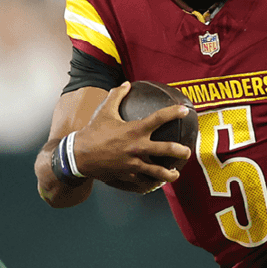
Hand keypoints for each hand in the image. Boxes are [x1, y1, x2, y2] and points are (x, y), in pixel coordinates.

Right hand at [72, 83, 192, 193]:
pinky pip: (143, 181)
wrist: (79, 156)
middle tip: (187, 152)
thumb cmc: (93, 132)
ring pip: (158, 172)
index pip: (159, 119)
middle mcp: (137, 147)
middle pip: (166, 149)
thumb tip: (126, 84)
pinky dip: (150, 183)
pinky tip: (155, 183)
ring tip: (175, 174)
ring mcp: (134, 163)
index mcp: (134, 130)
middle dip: (180, 151)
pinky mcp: (128, 175)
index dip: (173, 113)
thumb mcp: (104, 112)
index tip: (184, 110)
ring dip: (170, 174)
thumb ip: (116, 96)